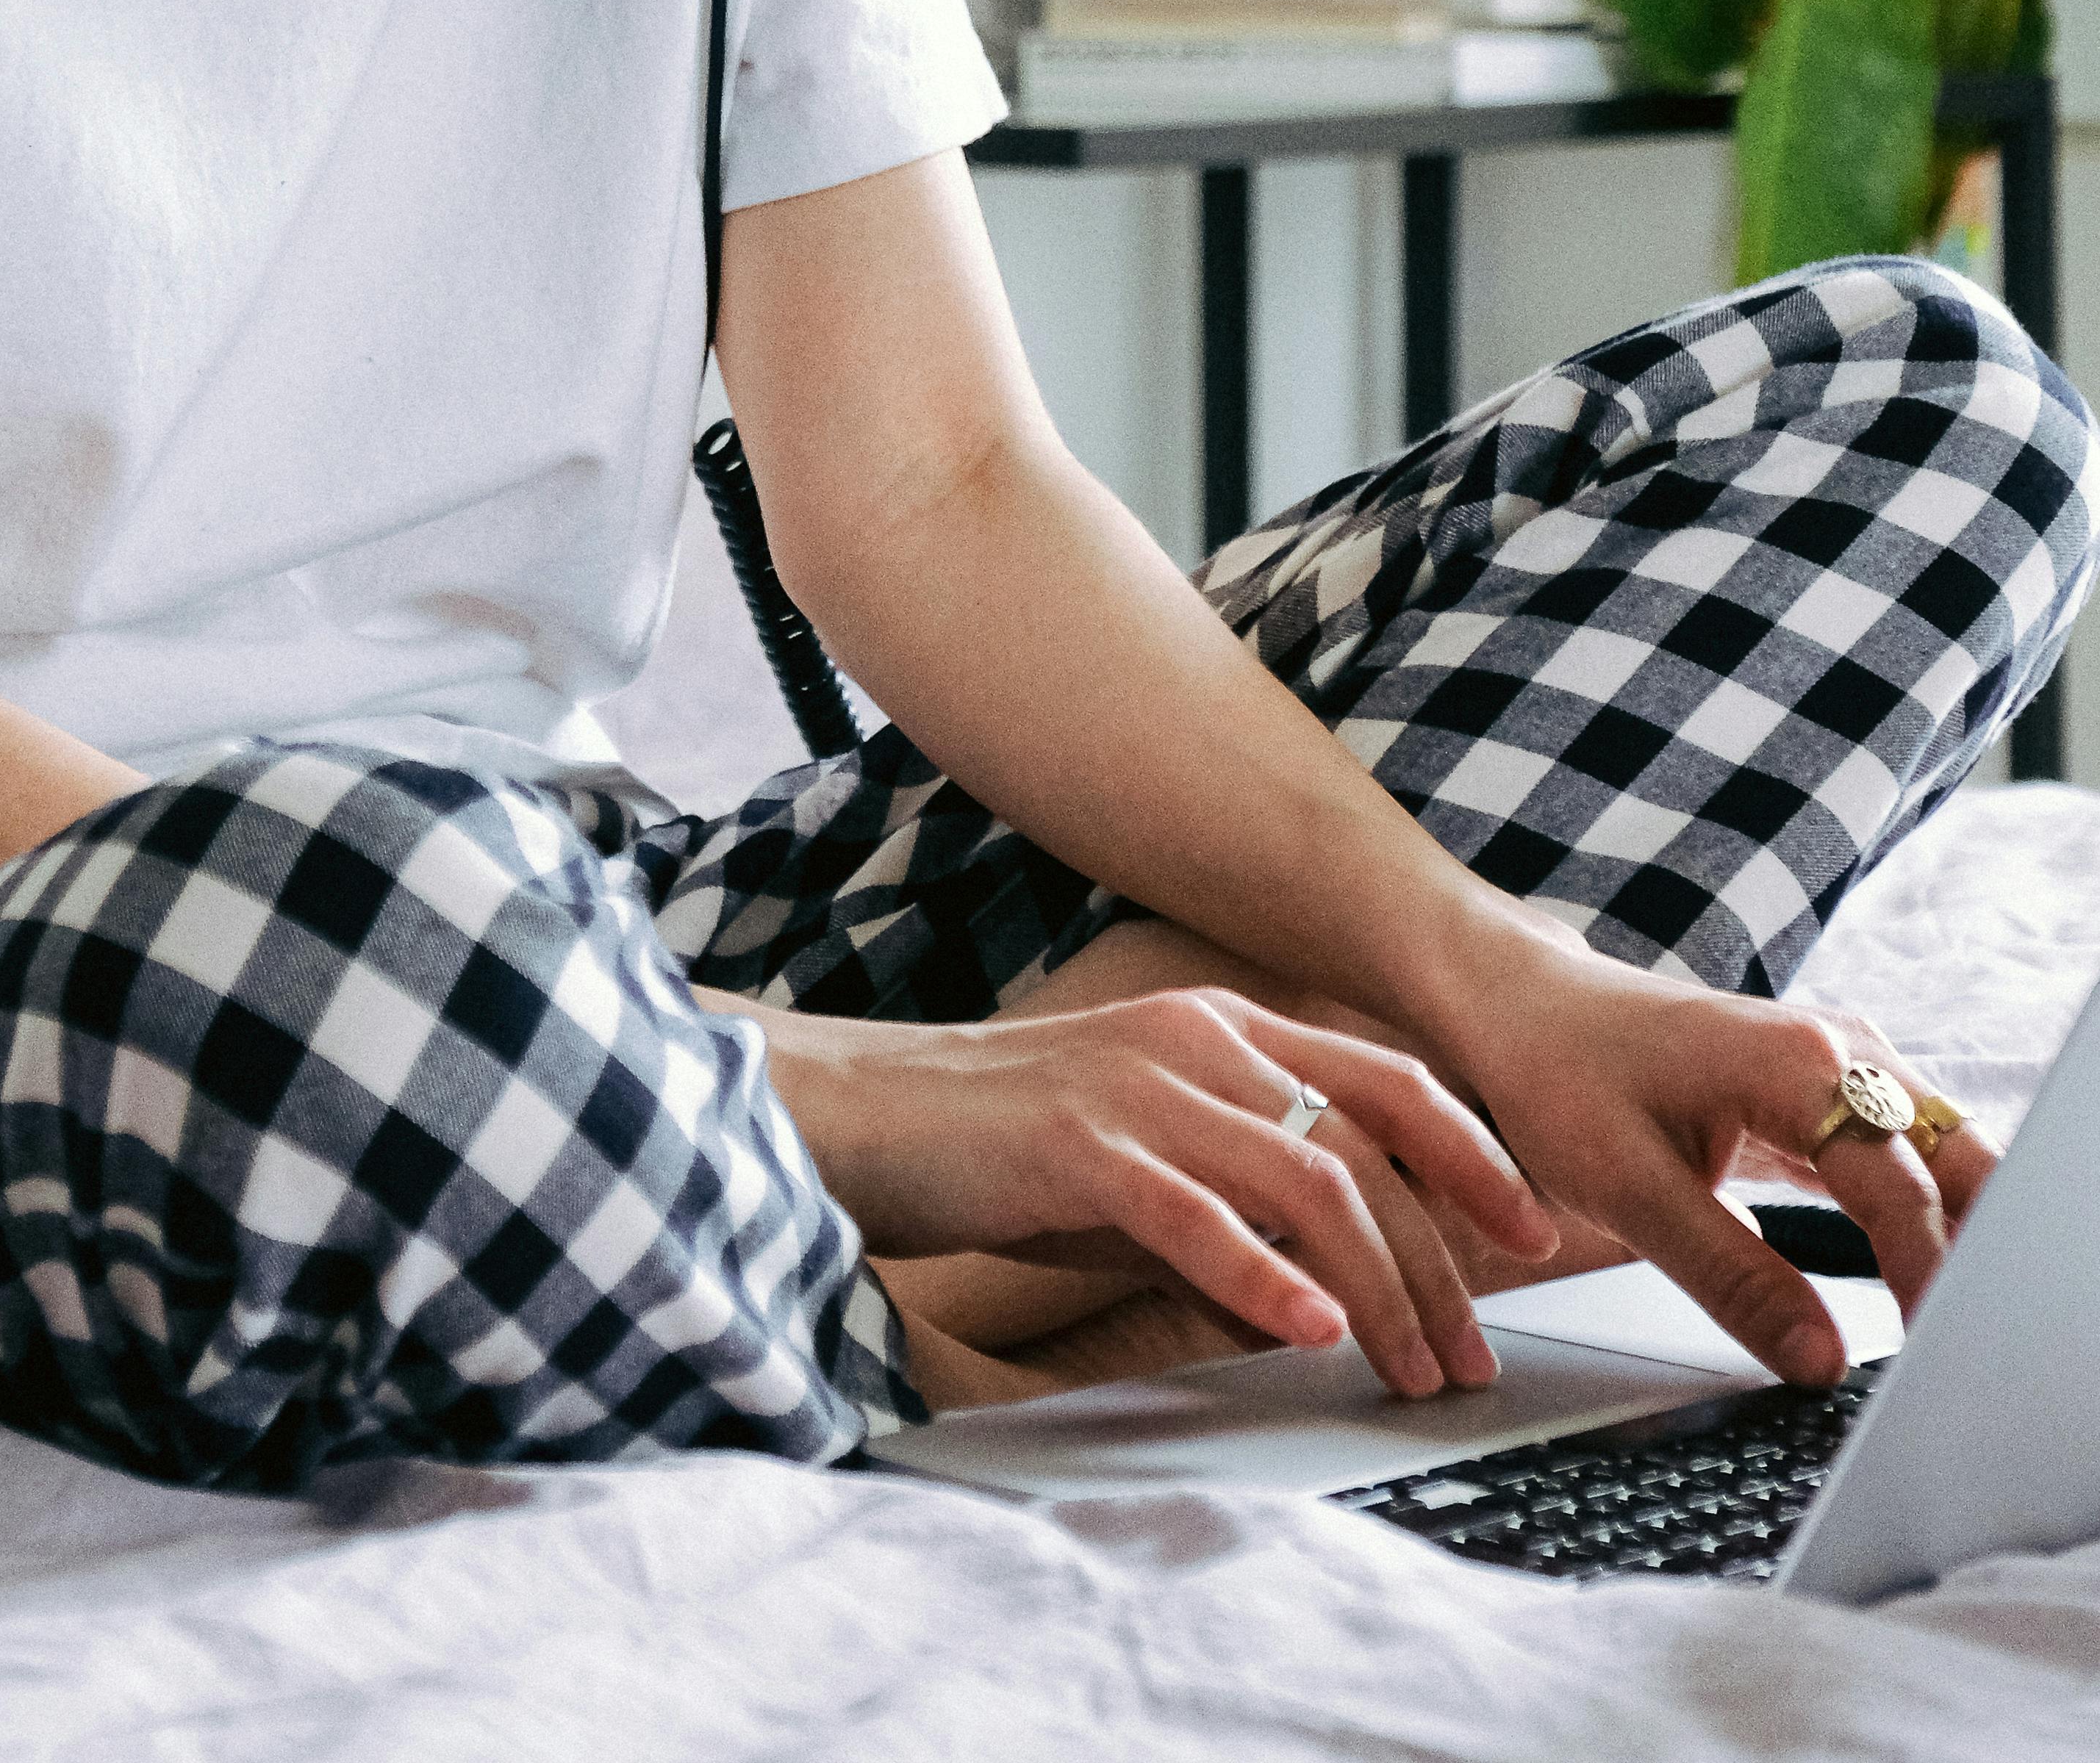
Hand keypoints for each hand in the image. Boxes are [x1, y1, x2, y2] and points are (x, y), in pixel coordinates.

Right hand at [756, 983, 1558, 1399]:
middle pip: (1361, 1140)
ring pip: (1301, 1180)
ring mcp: (1137, 1085)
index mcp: (1219, 1028)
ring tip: (1410, 1367)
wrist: (859, 1112)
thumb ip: (1238, 1192)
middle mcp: (1193, 1039)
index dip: (1472, 1152)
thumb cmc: (1004, 1145)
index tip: (1536, 1229)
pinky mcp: (1077, 1144)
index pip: (1382, 1080)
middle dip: (1440, 1253)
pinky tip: (1308, 1329)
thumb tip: (1337, 1279)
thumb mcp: (1147, 1157)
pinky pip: (1194, 1213)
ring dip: (1374, 1286)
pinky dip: (1262, 1276)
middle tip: (1472, 1351)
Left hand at [1445, 938, 1992, 1385]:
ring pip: (1940, 1154)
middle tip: (1972, 1345)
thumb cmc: (1559, 1077)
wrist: (1522, 1007)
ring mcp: (1839, 1065)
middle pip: (1952, 1159)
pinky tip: (1928, 1282)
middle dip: (1979, 1247)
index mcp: (1797, 1064)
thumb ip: (1733, 1280)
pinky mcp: (1826, 1095)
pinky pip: (1904, 1156)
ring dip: (1963, 1231)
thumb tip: (1823, 1363)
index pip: (1899, 1190)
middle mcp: (1837, 1051)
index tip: (1937, 1357)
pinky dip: (1926, 1215)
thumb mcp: (1629, 1192)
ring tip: (1959, 1327)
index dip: (1929, 1278)